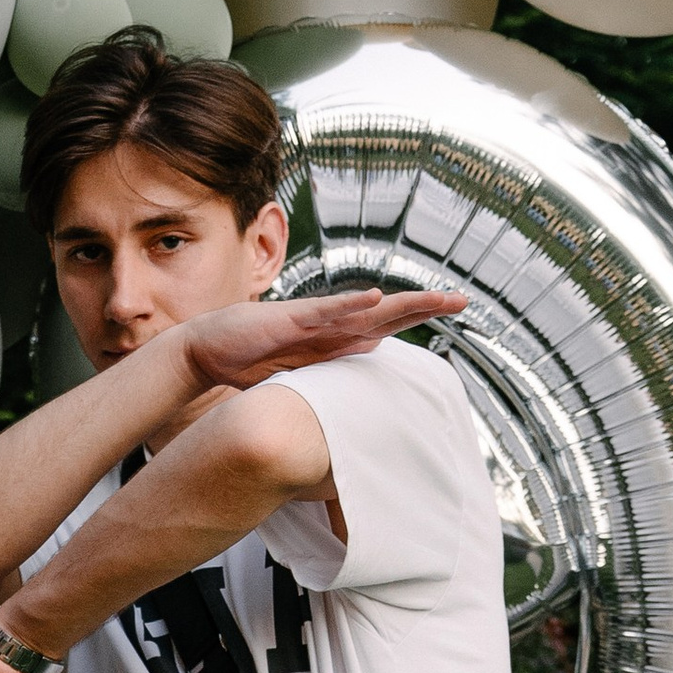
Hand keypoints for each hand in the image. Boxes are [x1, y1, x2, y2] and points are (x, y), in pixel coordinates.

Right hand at [177, 285, 466, 401]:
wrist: (210, 350)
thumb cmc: (252, 361)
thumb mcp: (302, 374)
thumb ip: (332, 371)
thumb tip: (366, 372)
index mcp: (336, 338)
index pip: (387, 326)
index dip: (419, 318)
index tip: (451, 314)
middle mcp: (332, 324)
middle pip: (388, 313)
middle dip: (426, 306)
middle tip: (463, 300)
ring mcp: (314, 319)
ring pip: (367, 309)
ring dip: (402, 303)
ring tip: (436, 299)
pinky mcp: (291, 318)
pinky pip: (326, 311)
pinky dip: (351, 305)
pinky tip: (375, 299)